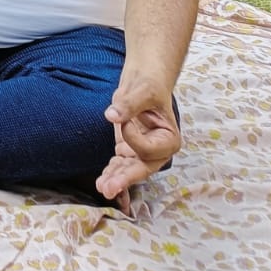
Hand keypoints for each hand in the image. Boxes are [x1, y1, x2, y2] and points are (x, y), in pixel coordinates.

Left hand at [96, 76, 181, 210]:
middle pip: (141, 168)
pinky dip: (110, 172)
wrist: (142, 82)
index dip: (133, 138)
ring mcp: (141, 152)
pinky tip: (101, 181)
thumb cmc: (149, 86)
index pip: (148, 149)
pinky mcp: (127, 150)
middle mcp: (158, 150)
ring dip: (115, 179)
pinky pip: (119, 164)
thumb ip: (129, 104)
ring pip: (128, 170)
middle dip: (125, 178)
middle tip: (109, 188)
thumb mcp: (143, 90)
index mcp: (169, 139)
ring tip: (102, 188)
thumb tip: (112, 115)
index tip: (122, 120)